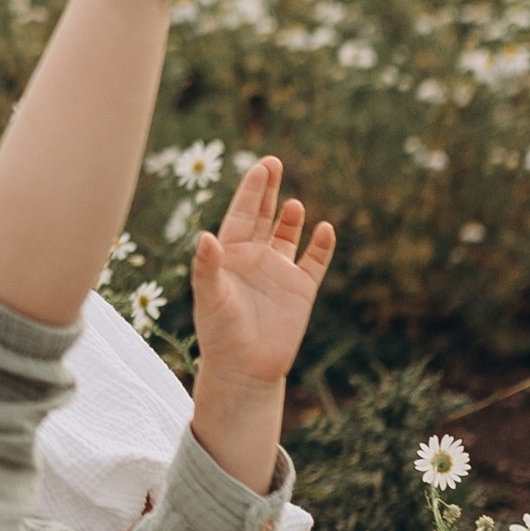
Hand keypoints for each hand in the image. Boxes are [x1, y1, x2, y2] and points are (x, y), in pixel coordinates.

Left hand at [190, 157, 334, 389]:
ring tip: (294, 205)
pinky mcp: (301, 290)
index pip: (240, 214)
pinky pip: (314, 262)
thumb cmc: (220, 334)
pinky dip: (321, 246)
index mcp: (230, 255)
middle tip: (274, 162)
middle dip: (268, 190)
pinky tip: (325, 229)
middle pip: (262, 216)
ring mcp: (279, 272)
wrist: (244, 369)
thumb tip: (204, 237)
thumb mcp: (210, 298)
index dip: (250, 191)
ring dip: (291, 219)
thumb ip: (207, 267)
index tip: (261, 167)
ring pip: (288, 235)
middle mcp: (255, 258)